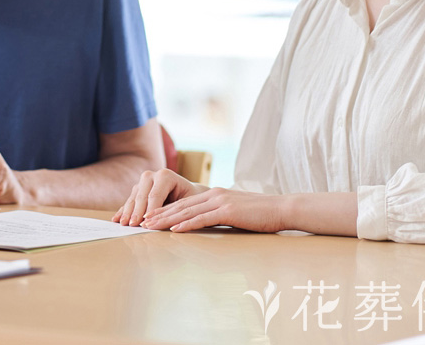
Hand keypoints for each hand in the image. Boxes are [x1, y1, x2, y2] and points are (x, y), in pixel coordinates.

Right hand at [112, 168, 202, 225]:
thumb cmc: (191, 199)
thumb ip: (175, 211)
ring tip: (123, 224)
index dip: (149, 211)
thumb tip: (162, 223)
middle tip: (132, 225)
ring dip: (128, 212)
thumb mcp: (187, 204)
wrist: (188, 192)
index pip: (154, 195)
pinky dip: (123, 210)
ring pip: (133, 198)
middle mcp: (152, 175)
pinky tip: (116, 219)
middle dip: (136, 212)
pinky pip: (129, 200)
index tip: (144, 224)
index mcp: (165, 176)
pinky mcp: (138, 188)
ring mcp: (143, 181)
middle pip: (141, 196)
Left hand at [141, 188, 286, 232]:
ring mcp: (220, 201)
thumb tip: (207, 225)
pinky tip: (174, 230)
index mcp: (214, 194)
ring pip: (187, 211)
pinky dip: (186, 224)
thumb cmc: (261, 214)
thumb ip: (219, 215)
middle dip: (159, 214)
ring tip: (151, 226)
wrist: (282, 208)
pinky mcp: (228, 211)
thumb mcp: (235, 212)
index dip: (165, 210)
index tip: (150, 217)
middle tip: (142, 221)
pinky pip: (202, 218)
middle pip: (180, 205)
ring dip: (166, 219)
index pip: (184, 203)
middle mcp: (214, 194)